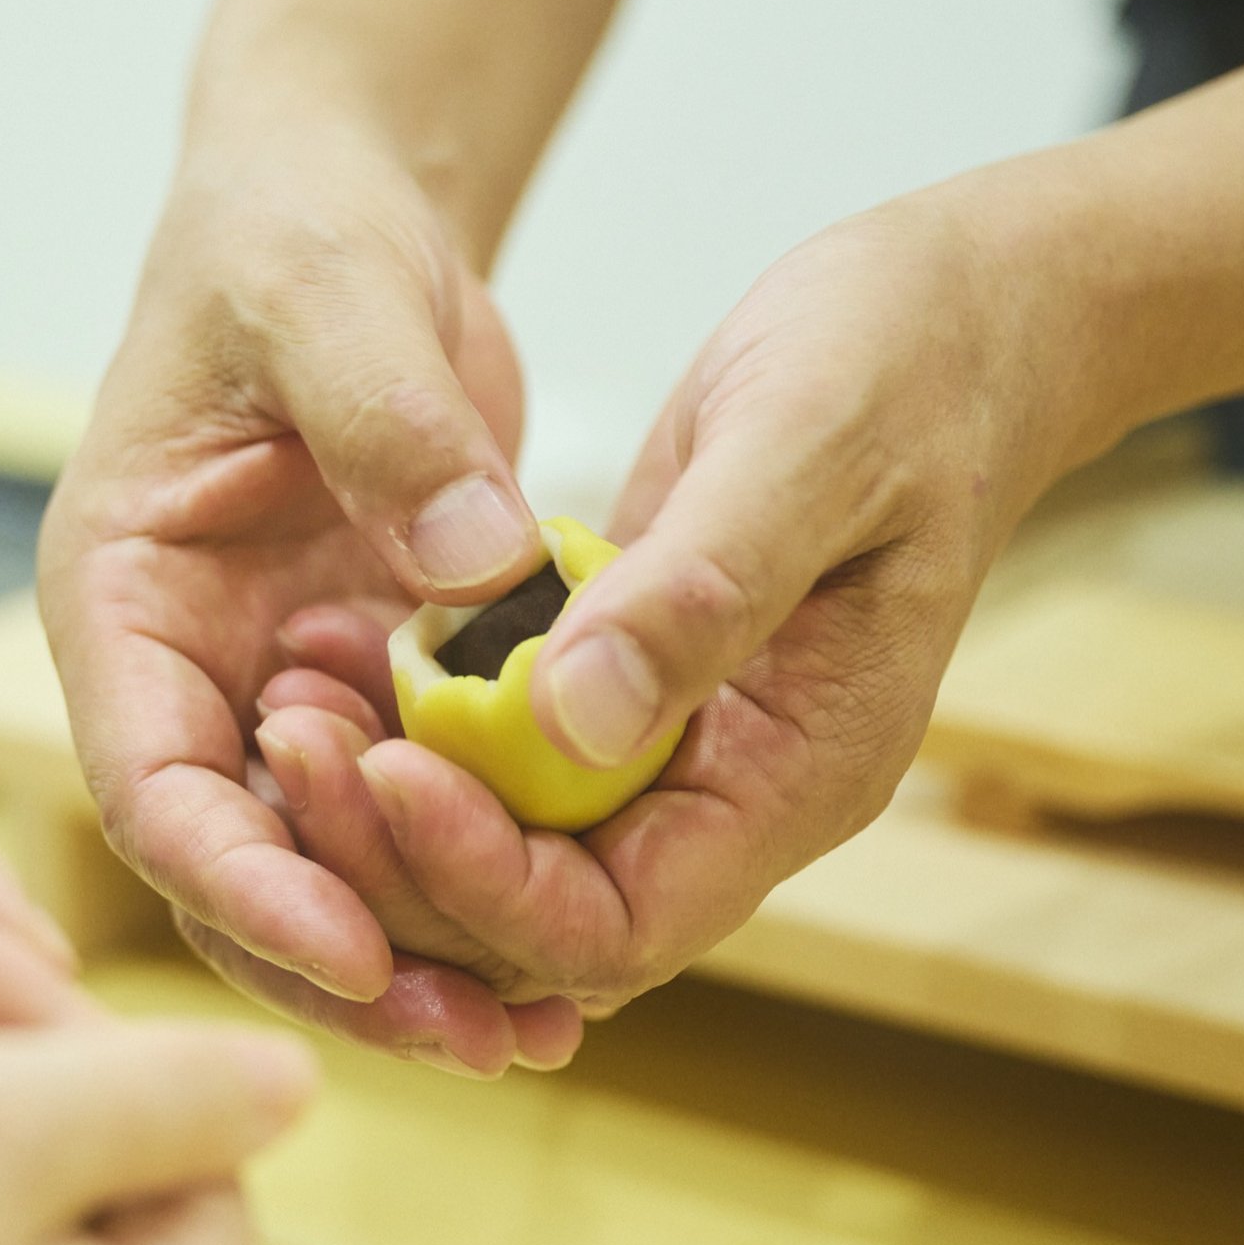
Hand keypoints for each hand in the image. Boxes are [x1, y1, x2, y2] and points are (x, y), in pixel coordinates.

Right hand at [40, 119, 585, 1076]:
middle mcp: (184, 668)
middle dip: (343, 964)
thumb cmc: (292, 230)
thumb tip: (480, 572)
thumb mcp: (330, 294)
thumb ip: (390, 423)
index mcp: (118, 595)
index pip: (151, 782)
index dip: (244, 881)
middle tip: (477, 1036)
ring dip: (417, 953)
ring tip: (535, 1031)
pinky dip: (473, 878)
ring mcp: (272, 687)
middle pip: (234, 866)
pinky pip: (408, 813)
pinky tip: (566, 943)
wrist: (344, 209)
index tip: (360, 951)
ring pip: (320, 868)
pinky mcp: (367, 686)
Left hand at [253, 194, 1082, 1016]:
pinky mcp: (623, 692)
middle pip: (531, 924)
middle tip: (288, 741)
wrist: (955, 317)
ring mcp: (674, 753)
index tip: (381, 764)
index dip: (482, 879)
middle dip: (399, 859)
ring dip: (386, 809)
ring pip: (500, 856)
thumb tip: (576, 722)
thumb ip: (703, 590)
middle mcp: (729, 797)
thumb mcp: (808, 449)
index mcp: (796, 779)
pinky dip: (410, 730)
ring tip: (291, 702)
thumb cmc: (905, 363)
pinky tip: (332, 655)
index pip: (613, 927)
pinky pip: (497, 765)